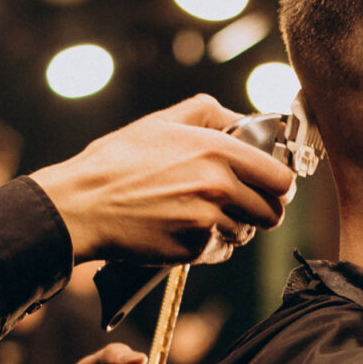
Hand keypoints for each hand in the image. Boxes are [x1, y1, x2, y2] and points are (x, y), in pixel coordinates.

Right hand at [33, 95, 293, 265]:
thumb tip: (242, 119)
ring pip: (246, 233)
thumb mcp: (162, 122)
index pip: (280, 177)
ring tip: (204, 214)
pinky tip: (187, 228)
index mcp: (217, 151)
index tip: (272, 186)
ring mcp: (207, 220)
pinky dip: (210, 244)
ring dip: (234, 227)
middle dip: (263, 210)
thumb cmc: (117, 162)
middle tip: (245, 204)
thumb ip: (208, 112)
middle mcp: (219, 186)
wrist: (82, 205)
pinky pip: (221, 250)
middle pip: (272, 212)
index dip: (280, 184)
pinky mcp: (193, 248)